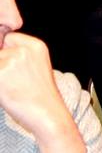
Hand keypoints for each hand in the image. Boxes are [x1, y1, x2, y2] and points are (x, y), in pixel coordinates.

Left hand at [0, 33, 83, 152]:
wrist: (47, 114)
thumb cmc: (40, 96)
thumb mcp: (37, 67)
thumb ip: (19, 55)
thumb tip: (2, 55)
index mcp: (36, 46)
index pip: (10, 38)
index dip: (7, 52)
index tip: (13, 69)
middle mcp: (24, 49)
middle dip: (2, 65)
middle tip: (13, 80)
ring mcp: (12, 59)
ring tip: (10, 87)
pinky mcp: (0, 71)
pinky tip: (6, 92)